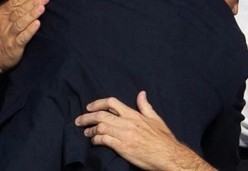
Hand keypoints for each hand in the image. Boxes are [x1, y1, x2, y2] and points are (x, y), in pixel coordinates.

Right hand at [0, 0, 47, 81]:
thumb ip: (8, 8)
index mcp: (0, 14)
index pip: (14, 2)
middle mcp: (3, 23)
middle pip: (19, 10)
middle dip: (32, 2)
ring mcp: (8, 35)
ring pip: (21, 22)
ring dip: (32, 14)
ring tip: (42, 7)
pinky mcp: (14, 46)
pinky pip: (23, 37)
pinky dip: (30, 30)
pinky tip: (37, 24)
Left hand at [75, 91, 213, 170]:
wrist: (168, 155)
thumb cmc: (163, 139)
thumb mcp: (156, 119)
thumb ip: (146, 106)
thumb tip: (141, 93)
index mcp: (134, 115)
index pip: (112, 103)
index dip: (98, 103)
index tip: (89, 107)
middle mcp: (128, 122)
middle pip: (101, 115)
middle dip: (87, 117)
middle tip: (79, 121)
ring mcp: (124, 135)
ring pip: (100, 127)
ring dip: (90, 129)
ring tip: (86, 132)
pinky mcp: (123, 148)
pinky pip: (104, 140)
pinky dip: (96, 140)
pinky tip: (94, 141)